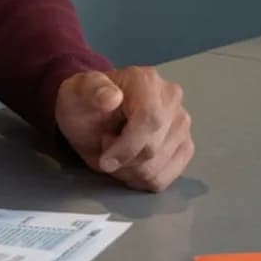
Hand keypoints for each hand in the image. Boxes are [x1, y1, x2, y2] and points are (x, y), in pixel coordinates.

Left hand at [56, 66, 193, 191]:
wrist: (92, 115)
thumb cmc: (84, 105)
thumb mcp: (76, 93)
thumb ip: (92, 92)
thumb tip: (111, 97)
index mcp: (146, 81)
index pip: (150, 119)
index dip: (127, 147)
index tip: (105, 160)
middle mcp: (172, 98)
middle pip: (152, 149)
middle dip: (122, 159)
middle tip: (105, 145)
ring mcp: (182, 123)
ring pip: (157, 168)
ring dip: (128, 170)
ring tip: (117, 150)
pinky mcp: (184, 146)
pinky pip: (164, 178)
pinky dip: (140, 179)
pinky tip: (129, 163)